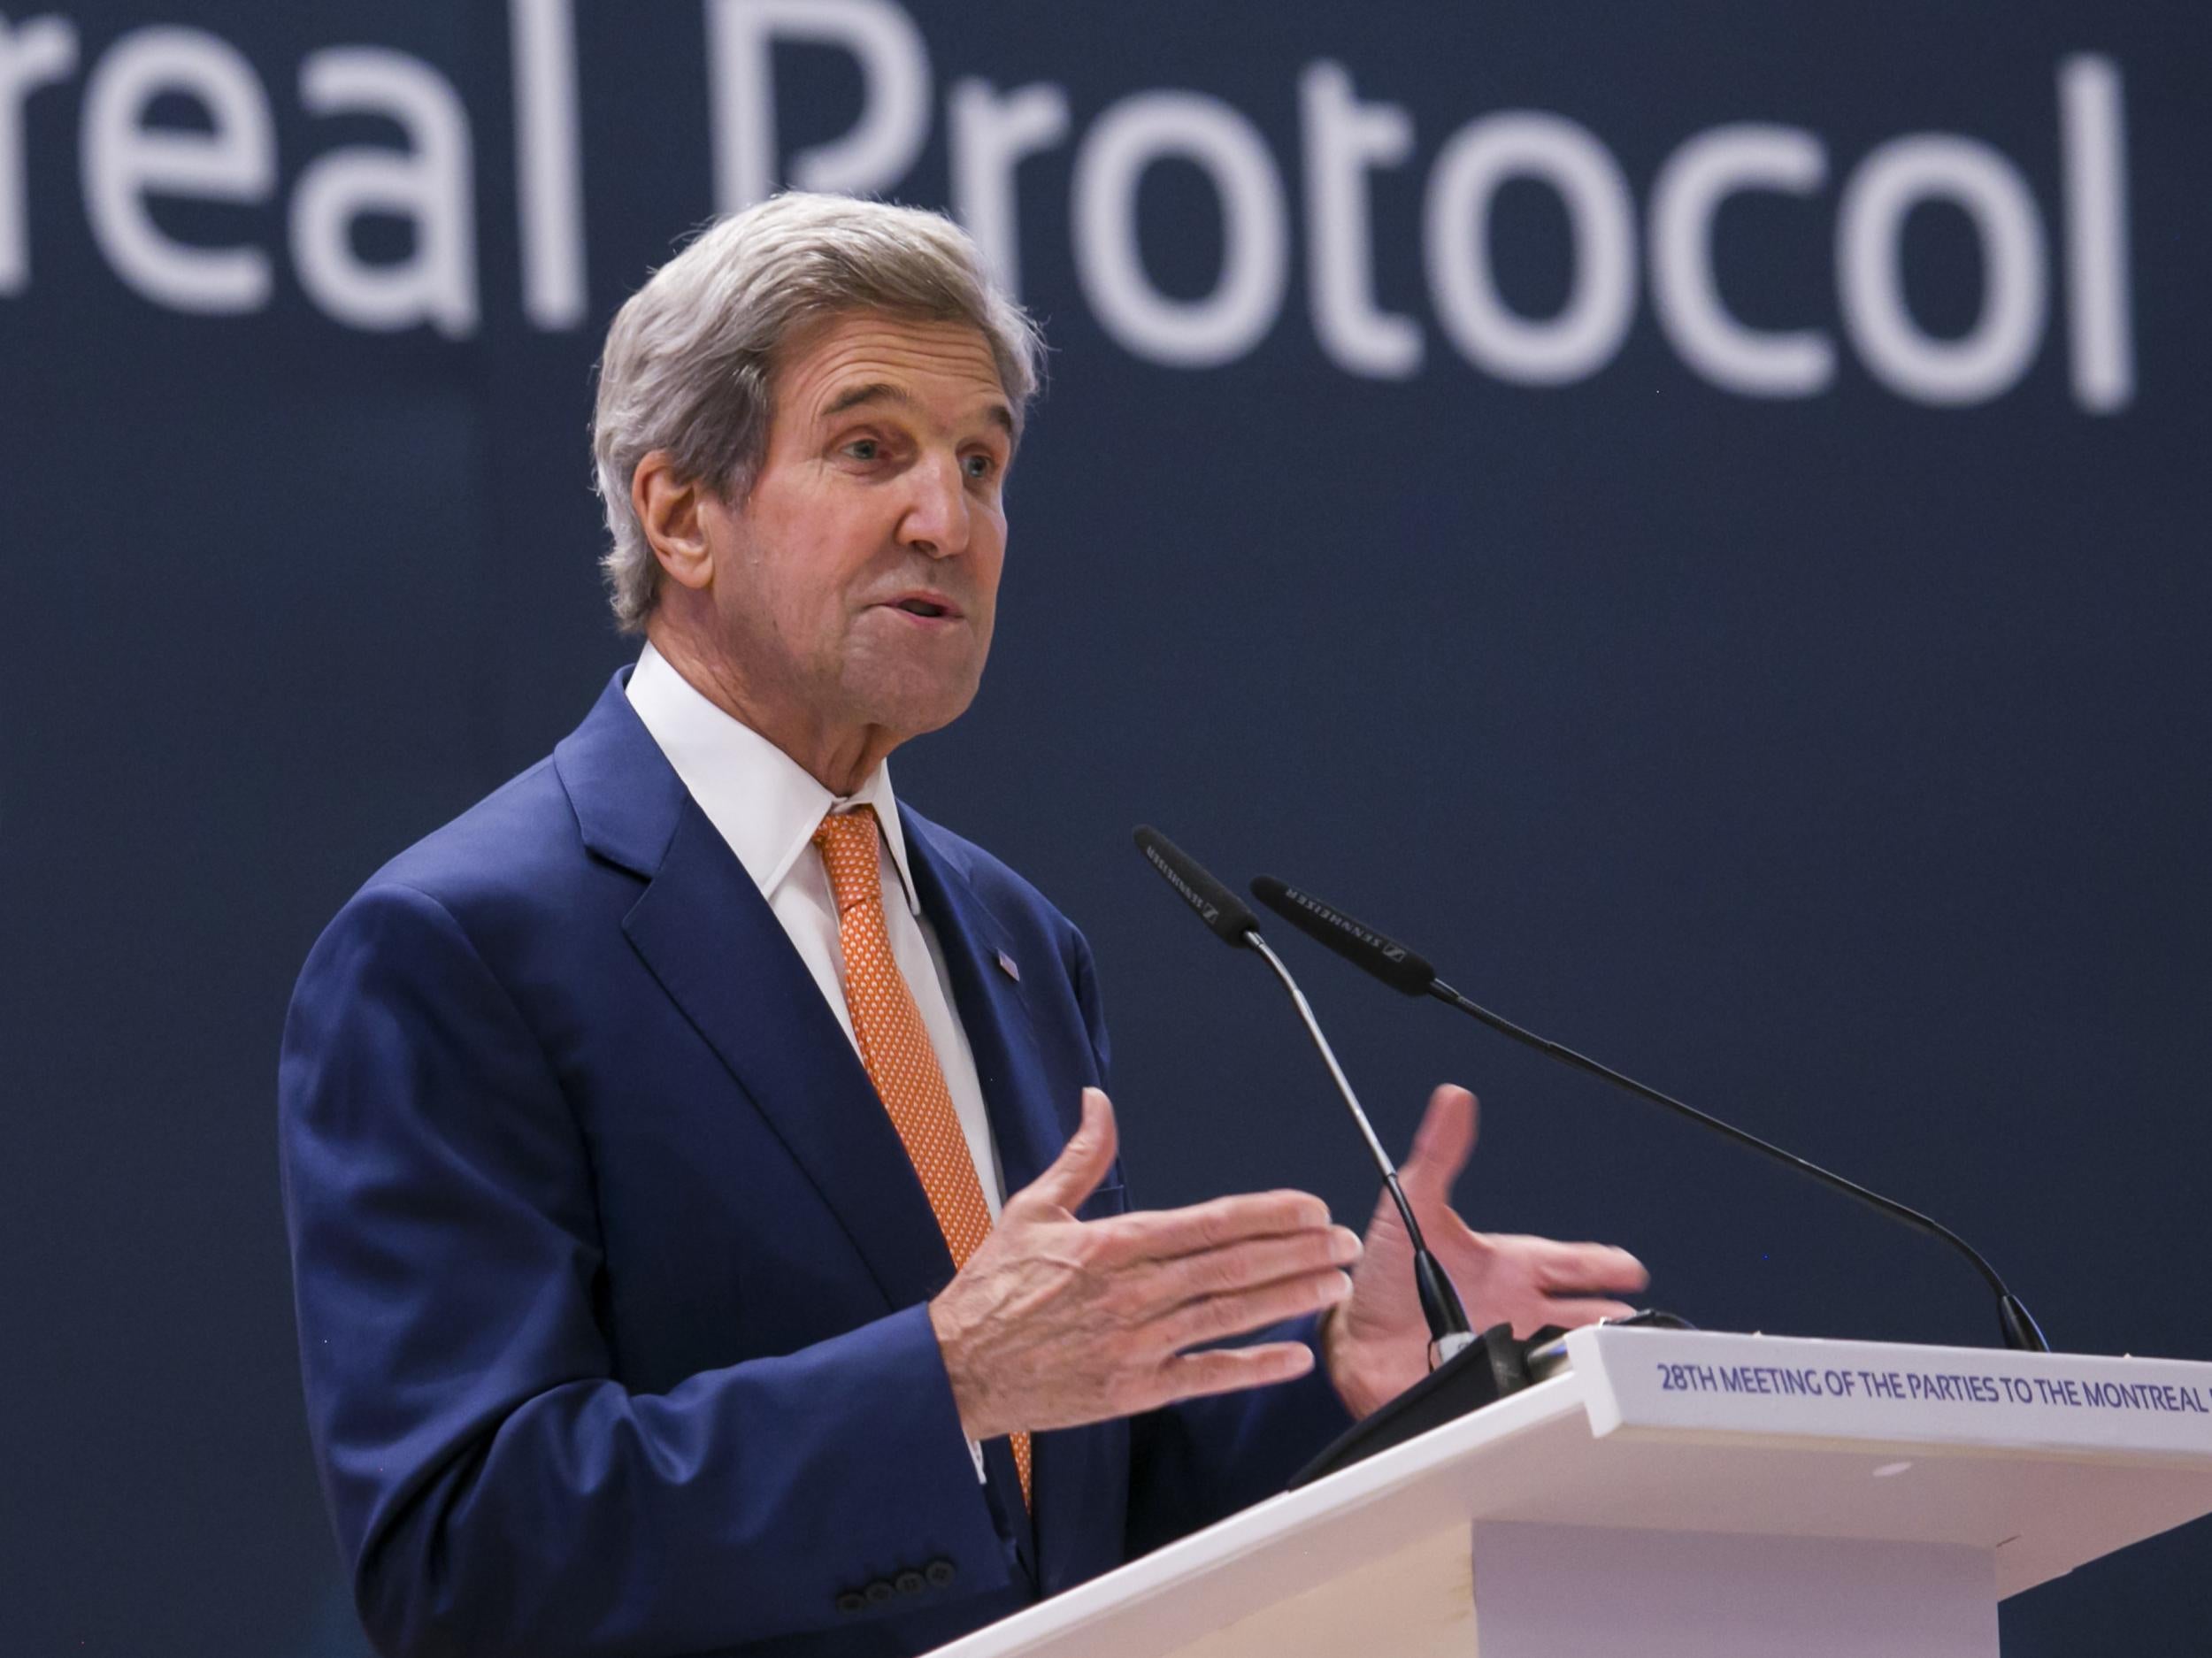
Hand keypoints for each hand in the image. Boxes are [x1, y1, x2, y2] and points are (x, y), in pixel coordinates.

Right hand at [928, 1087, 1362, 1439]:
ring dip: (1290, 1299)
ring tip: (1337, 1283)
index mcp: (1112, 1244)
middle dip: (1298, 1251)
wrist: (957, 1367)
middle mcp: (1133, 1292)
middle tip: (1346, 1242)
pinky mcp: (1134, 1389)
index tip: (1310, 1206)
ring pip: (1229, 1315)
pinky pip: (1205, 1376)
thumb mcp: (1032, 1209)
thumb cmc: (993, 1289)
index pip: (1207, 1222)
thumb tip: (1099, 1103)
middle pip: (1233, 1266)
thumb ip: (1080, 1158)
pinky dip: (1253, 1367)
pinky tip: (1295, 1355)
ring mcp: (1137, 1343)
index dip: (1266, 1213)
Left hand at [1322, 1085, 1648, 1418]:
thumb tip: (1454, 1098)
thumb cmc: (1388, 1271)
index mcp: (1513, 1266)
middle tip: (1629, 1325)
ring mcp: (1507, 1349)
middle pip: (1583, 1316)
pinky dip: (1536, 1393)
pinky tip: (1546, 1396)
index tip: (1629, 1269)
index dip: (1603, 1266)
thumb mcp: (1413, 1205)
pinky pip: (1522, 1392)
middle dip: (1608, 1321)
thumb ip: (1438, 1154)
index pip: (1573, 1263)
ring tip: (1598, 1364)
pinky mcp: (1487, 1385)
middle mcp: (1519, 1309)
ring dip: (1576, 1357)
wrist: (1352, 1335)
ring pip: (1562, 1356)